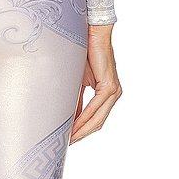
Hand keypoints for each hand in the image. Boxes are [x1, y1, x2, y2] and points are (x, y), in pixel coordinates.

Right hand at [70, 24, 121, 143]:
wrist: (92, 33)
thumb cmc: (84, 53)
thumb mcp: (77, 82)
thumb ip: (75, 100)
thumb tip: (67, 118)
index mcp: (107, 94)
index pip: (94, 119)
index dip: (81, 132)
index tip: (67, 141)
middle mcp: (113, 94)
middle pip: (97, 123)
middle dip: (81, 135)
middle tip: (65, 145)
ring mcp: (113, 91)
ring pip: (97, 119)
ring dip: (81, 130)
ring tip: (67, 139)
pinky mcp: (109, 86)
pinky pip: (95, 107)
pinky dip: (83, 118)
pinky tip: (73, 125)